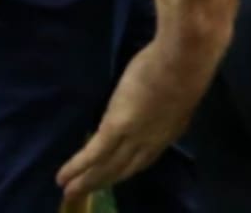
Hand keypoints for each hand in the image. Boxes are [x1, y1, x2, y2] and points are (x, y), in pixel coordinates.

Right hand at [57, 38, 219, 200]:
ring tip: (69, 191)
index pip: (144, 157)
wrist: (185, 58)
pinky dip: (77, 167)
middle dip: (104, 181)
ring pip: (107, 166)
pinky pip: (94, 153)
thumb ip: (165, 95)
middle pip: (124, 169)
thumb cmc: (187, 59)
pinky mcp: (117, 126)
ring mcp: (134, 136)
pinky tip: (62, 177)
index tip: (114, 174)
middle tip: (85, 192)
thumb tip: (155, 92)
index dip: (128, 168)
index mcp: (168, 131)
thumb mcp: (178, 84)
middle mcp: (151, 141)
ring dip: (87, 181)